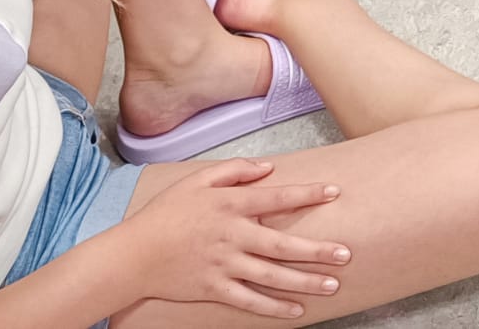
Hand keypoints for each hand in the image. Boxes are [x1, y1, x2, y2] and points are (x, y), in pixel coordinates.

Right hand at [121, 157, 348, 318]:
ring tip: (332, 284)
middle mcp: (231, 236)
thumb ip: (233, 171)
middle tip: (346, 253)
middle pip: (281, 244)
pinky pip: (249, 300)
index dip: (307, 194)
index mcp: (229, 205)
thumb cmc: (166, 213)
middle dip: (316, 250)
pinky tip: (296, 310)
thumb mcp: (197, 180)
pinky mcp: (213, 289)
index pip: (276, 197)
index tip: (334, 191)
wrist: (133, 255)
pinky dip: (273, 307)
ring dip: (304, 281)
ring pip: (271, 276)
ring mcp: (223, 265)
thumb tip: (267, 168)